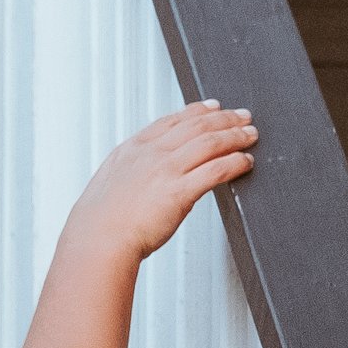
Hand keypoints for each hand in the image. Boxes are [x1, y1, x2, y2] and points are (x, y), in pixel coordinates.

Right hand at [68, 101, 256, 270]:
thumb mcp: (108, 185)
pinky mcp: (179, 192)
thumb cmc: (99, 223)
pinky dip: (235, 162)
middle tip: (242, 116)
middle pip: (196, 125)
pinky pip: (216, 170)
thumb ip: (130, 175)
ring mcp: (165, 171)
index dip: (196, 111)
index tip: (212, 107)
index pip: (171, 121)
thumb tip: (145, 181)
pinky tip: (245, 162)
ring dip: (235, 136)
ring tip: (250, 135)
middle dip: (224, 118)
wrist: (97, 241)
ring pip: (210, 142)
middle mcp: (151, 154)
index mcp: (132, 149)